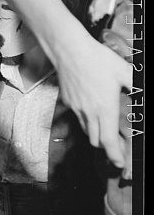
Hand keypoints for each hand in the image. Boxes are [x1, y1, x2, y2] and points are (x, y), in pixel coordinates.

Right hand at [52, 33, 130, 169]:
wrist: (70, 51)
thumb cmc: (97, 59)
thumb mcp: (125, 72)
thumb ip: (138, 86)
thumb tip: (145, 93)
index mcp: (105, 108)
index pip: (108, 141)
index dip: (115, 156)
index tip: (120, 163)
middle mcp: (89, 112)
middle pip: (96, 141)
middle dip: (107, 148)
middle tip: (117, 148)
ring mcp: (76, 107)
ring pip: (86, 131)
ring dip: (96, 135)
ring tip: (105, 131)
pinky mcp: (68, 102)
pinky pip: (78, 118)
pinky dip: (86, 121)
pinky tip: (92, 111)